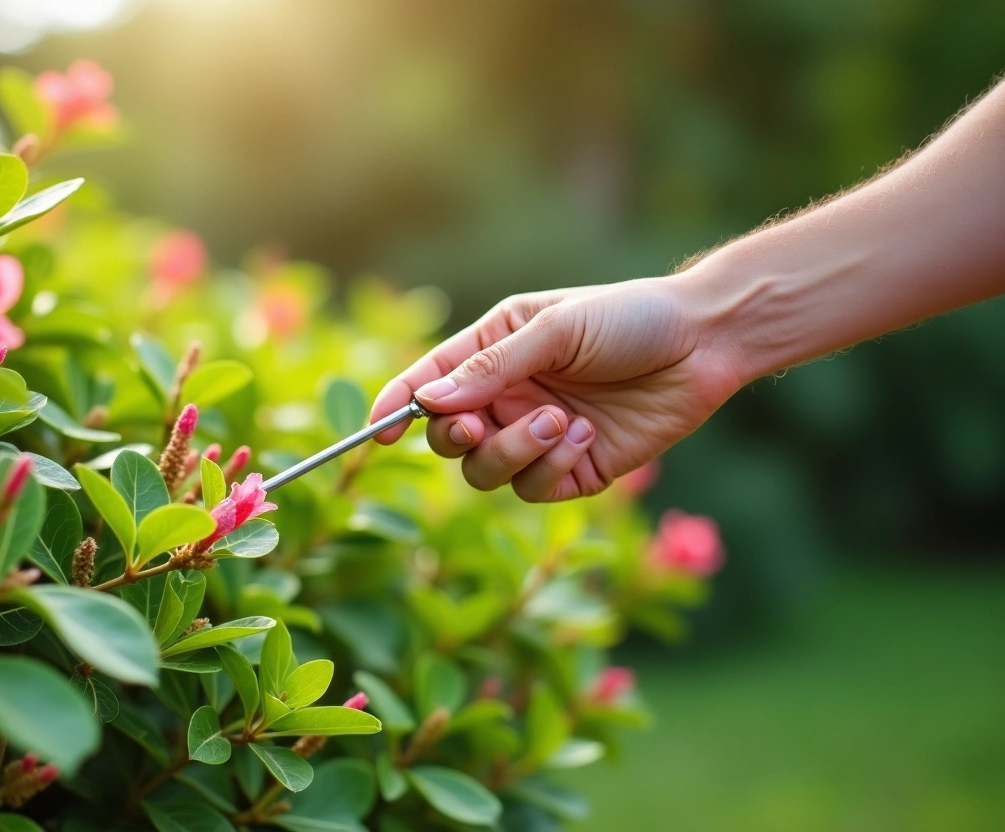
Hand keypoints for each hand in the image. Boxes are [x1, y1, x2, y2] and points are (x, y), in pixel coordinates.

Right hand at [370, 276, 741, 500]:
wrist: (704, 343)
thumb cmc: (627, 317)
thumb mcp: (554, 329)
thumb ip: (490, 368)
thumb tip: (426, 402)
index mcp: (491, 351)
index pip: (427, 383)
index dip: (394, 407)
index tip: (377, 431)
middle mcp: (506, 396)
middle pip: (446, 438)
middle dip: (453, 437)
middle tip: (474, 424)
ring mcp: (536, 436)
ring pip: (485, 471)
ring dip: (511, 451)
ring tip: (557, 420)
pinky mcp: (571, 470)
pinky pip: (533, 488)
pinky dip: (549, 466)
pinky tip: (583, 434)